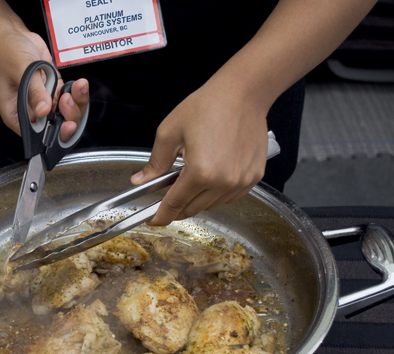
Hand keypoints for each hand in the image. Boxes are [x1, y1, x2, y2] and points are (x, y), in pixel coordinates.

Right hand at [0, 29, 88, 141]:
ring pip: (66, 113)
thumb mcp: (20, 71)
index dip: (53, 135)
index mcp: (16, 115)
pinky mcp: (53, 89)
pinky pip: (69, 98)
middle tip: (68, 100)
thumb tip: (44, 111)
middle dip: (69, 117)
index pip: (37, 136)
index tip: (65, 124)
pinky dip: (77, 93)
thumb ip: (33, 91)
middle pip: (55, 127)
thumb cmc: (6, 52)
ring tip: (76, 87)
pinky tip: (78, 84)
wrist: (12, 34)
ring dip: (76, 103)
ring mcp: (43, 101)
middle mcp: (30, 112)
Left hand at [131, 79, 270, 225]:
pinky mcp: (254, 177)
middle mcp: (223, 182)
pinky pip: (229, 197)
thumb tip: (139, 181)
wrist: (243, 93)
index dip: (161, 215)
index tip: (153, 220)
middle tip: (166, 200)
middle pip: (192, 209)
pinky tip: (209, 179)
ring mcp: (241, 181)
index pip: (174, 205)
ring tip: (189, 180)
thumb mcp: (170, 132)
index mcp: (201, 172)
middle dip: (176, 208)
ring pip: (211, 205)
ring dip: (196, 200)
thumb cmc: (208, 106)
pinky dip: (216, 194)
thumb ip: (155, 162)